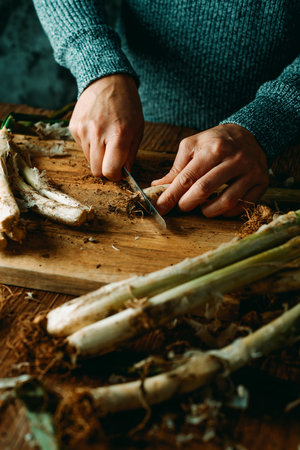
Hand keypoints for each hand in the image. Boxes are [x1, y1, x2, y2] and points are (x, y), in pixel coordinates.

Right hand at [69, 74, 143, 179]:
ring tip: (106, 140)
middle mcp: (98, 133)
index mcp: (118, 135)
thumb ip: (130, 154)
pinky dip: (89, 145)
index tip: (118, 173)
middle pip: (96, 170)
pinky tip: (97, 130)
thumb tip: (124, 174)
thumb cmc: (127, 106)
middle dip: (105, 170)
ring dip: (97, 156)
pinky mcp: (73, 127)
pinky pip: (81, 147)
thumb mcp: (137, 130)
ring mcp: (83, 130)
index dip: (115, 176)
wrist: (107, 80)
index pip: (109, 170)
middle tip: (113, 160)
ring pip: (88, 160)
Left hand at [152, 124, 268, 216]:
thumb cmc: (216, 141)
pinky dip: (228, 212)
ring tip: (202, 208)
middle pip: (205, 190)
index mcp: (214, 148)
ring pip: (227, 201)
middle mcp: (234, 159)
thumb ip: (177, 168)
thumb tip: (157, 186)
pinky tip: (218, 208)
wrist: (251, 133)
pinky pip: (243, 205)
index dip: (171, 195)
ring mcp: (250, 172)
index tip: (160, 207)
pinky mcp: (261, 182)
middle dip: (187, 203)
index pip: (187, 178)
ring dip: (209, 211)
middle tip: (182, 206)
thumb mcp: (194, 146)